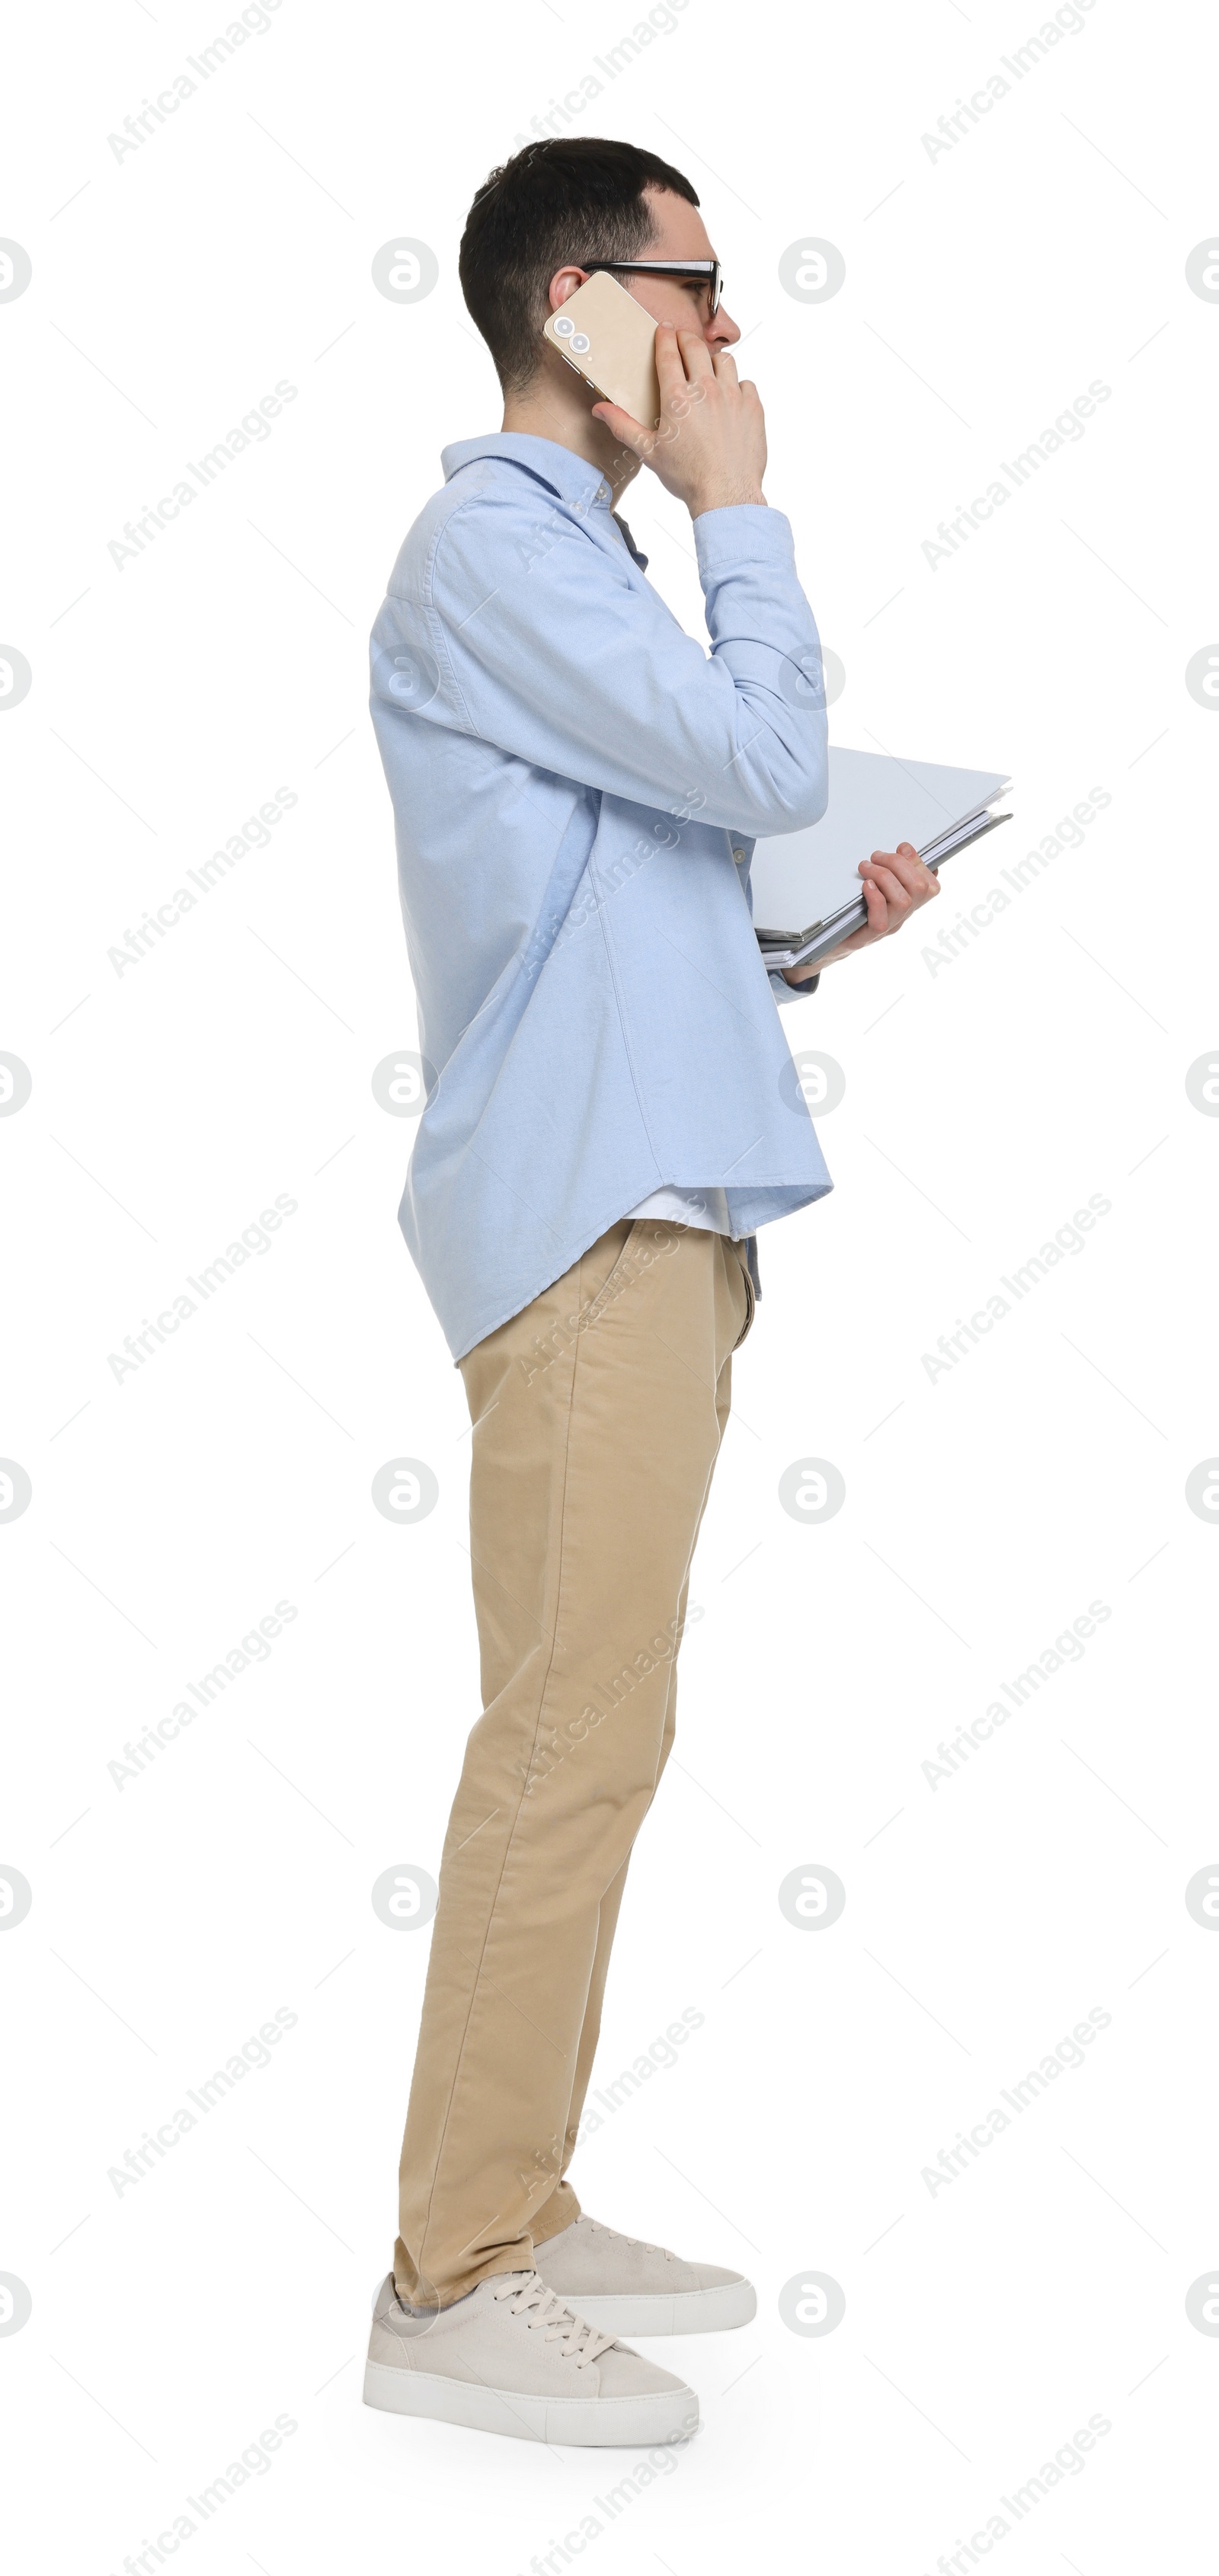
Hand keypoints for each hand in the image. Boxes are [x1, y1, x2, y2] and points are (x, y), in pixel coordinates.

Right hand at [591, 324, 766, 518]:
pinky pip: (746, 384)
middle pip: (695, 347)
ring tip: (708, 370)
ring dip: (713, 361)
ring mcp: (732, 396)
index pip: (669, 354)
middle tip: (682, 341)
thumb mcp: (649, 452)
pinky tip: (730, 398)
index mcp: (677, 398)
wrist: (725, 494)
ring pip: (724, 360)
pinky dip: (737, 386)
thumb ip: (623, 426)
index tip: (664, 329)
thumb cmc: (688, 476)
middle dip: (686, 338)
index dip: (665, 336)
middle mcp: (706, 390)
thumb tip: (601, 410)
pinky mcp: (752, 407)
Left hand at [782, 842, 940, 980]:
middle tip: (876, 857)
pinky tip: (865, 886)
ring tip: (865, 867)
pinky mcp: (866, 938)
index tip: (901, 849)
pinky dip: (875, 898)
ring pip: (902, 901)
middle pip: (919, 888)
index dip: (919, 863)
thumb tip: (906, 850)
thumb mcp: (874, 887)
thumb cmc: (851, 911)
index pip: (931, 886)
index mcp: (907, 904)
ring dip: (884, 876)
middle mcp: (901, 916)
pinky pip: (880, 920)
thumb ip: (891, 871)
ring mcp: (886, 928)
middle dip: (898, 863)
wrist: (828, 943)